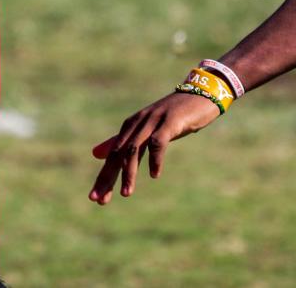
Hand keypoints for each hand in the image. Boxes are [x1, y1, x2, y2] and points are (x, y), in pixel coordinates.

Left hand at [88, 91, 221, 204]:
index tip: (95, 198)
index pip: (112, 154)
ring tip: (126, 193)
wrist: (200, 95)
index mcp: (131, 126)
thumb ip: (122, 141)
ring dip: (129, 172)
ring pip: (134, 149)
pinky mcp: (170, 121)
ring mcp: (153, 121)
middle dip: (108, 177)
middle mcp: (138, 123)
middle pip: (118, 152)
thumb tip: (95, 153)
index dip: (104, 177)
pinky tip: (154, 175)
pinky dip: (155, 159)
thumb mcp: (146, 129)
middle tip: (99, 200)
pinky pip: (158, 142)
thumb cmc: (173, 116)